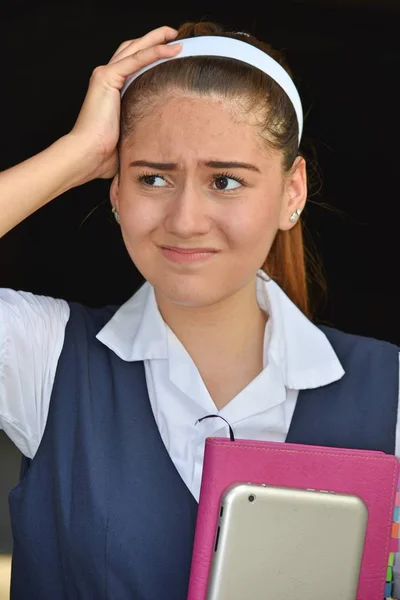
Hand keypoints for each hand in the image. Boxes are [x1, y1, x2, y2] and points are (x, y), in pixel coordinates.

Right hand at [68, 26, 180, 181]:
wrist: (87, 155)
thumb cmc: (104, 155)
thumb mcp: (128, 137)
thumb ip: (139, 131)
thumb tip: (158, 146)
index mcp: (109, 90)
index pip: (131, 64)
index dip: (149, 55)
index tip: (171, 53)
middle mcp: (106, 78)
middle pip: (133, 50)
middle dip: (154, 39)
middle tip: (174, 36)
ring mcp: (105, 75)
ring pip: (135, 48)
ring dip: (156, 39)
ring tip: (176, 35)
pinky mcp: (107, 78)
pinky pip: (137, 59)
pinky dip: (155, 51)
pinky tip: (172, 48)